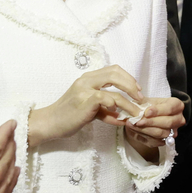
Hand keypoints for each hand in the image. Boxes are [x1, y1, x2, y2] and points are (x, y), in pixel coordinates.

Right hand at [28, 65, 144, 146]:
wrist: (50, 123)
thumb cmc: (69, 116)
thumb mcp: (91, 110)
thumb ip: (106, 109)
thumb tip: (124, 116)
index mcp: (88, 78)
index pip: (113, 69)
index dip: (128, 78)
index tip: (137, 90)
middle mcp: (86, 80)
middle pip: (115, 73)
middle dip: (132, 85)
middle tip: (141, 98)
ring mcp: (84, 89)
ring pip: (114, 89)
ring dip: (129, 103)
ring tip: (136, 113)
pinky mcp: (84, 100)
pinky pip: (106, 99)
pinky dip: (117, 108)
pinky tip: (119, 117)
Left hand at [123, 96, 185, 160]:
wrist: (148, 116)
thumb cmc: (150, 106)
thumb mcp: (147, 101)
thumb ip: (143, 102)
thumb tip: (138, 103)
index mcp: (177, 105)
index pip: (170, 108)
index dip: (158, 111)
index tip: (146, 112)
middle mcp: (178, 119)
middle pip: (168, 123)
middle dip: (151, 122)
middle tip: (138, 121)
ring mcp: (173, 131)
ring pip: (161, 133)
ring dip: (145, 130)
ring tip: (132, 124)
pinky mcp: (164, 141)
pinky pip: (155, 141)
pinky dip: (143, 135)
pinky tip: (133, 129)